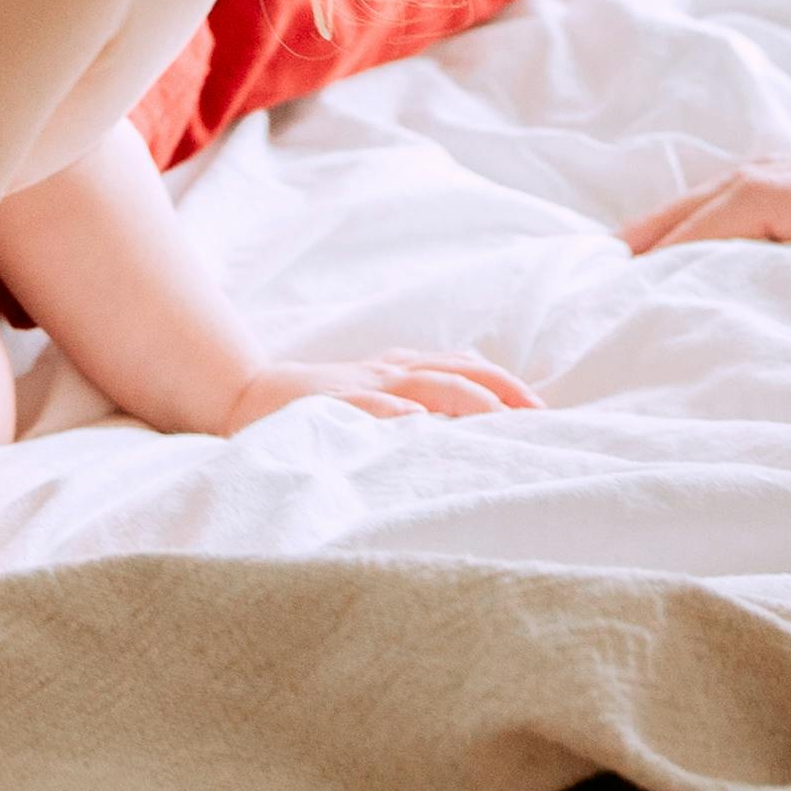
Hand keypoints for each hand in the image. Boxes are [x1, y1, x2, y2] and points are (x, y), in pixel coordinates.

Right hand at [222, 352, 544, 428]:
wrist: (246, 398)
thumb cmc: (320, 406)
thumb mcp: (376, 399)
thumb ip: (415, 401)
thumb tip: (472, 420)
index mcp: (400, 372)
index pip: (464, 369)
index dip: (505, 385)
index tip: (544, 409)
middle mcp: (387, 373)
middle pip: (454, 372)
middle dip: (499, 391)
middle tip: (538, 416)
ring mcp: (357, 387)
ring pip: (420, 384)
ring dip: (462, 398)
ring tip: (498, 416)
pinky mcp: (325, 405)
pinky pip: (362, 406)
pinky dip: (391, 412)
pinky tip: (416, 422)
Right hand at [620, 142, 790, 287]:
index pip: (764, 204)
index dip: (692, 237)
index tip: (634, 280)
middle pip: (760, 179)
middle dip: (681, 217)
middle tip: (613, 268)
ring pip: (789, 180)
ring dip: (717, 210)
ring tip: (662, 253)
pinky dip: (767, 212)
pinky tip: (767, 240)